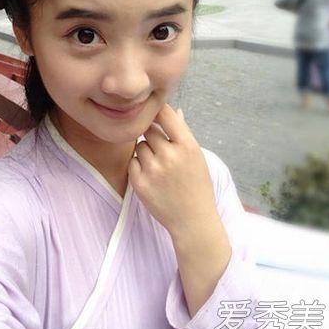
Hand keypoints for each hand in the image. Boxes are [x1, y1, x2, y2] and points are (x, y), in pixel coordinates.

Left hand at [128, 103, 217, 238]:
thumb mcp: (196, 156)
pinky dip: (139, 166)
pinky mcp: (139, 183)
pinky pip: (132, 162)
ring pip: (139, 146)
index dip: (158, 111)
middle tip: (162, 149)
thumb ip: (182, 132)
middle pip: (149, 130)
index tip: (155, 111)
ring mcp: (153, 170)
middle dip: (153, 136)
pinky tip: (153, 176)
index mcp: (187, 146)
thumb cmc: (197, 184)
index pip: (166, 115)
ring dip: (146, 151)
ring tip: (160, 166)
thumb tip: (174, 110)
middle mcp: (169, 156)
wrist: (192, 219)